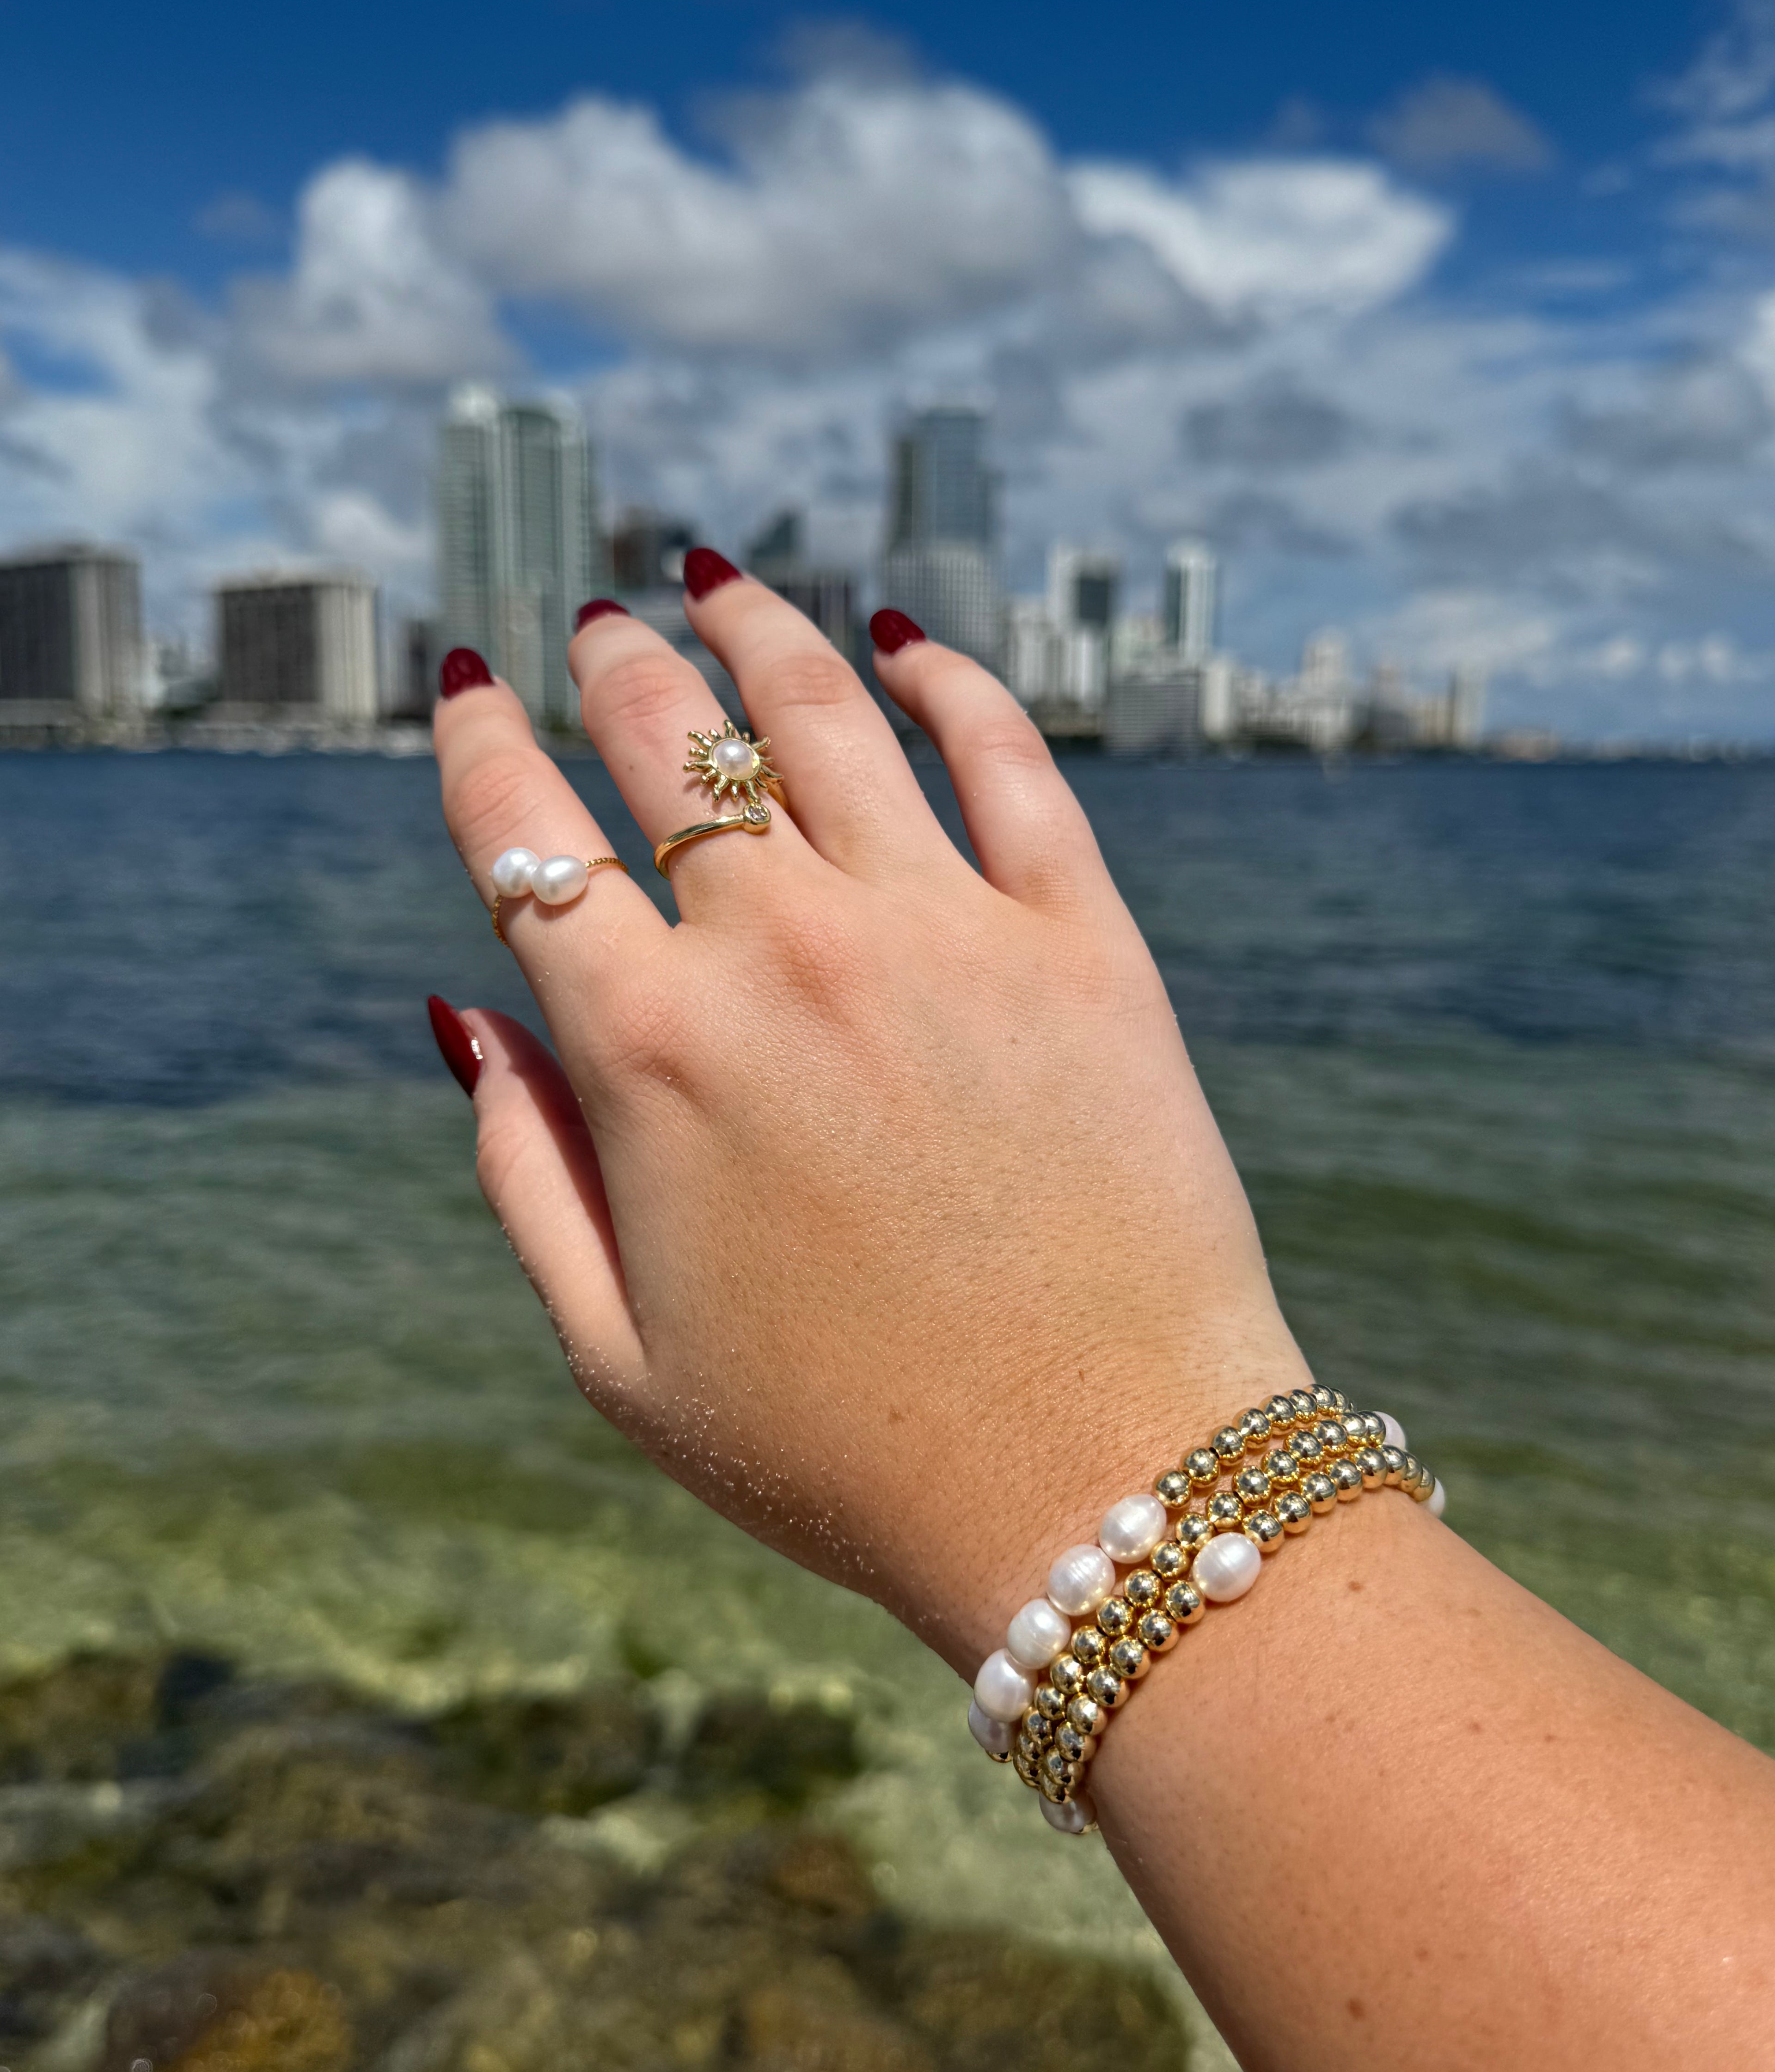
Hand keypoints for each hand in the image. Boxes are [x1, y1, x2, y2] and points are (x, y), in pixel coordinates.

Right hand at [433, 569, 1305, 1673]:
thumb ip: (525, 1172)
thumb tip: (463, 1013)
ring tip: (718, 585)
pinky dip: (950, 681)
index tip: (472, 691)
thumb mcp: (621, 1356)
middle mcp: (790, 959)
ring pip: (827, 720)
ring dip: (756, 633)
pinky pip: (1011, 764)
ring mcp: (949, 936)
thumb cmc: (845, 1452)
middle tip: (598, 625)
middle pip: (671, 748)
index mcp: (653, 1056)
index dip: (484, 748)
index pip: (527, 843)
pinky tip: (909, 641)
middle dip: (614, 667)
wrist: (1099, 1486)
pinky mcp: (1086, 947)